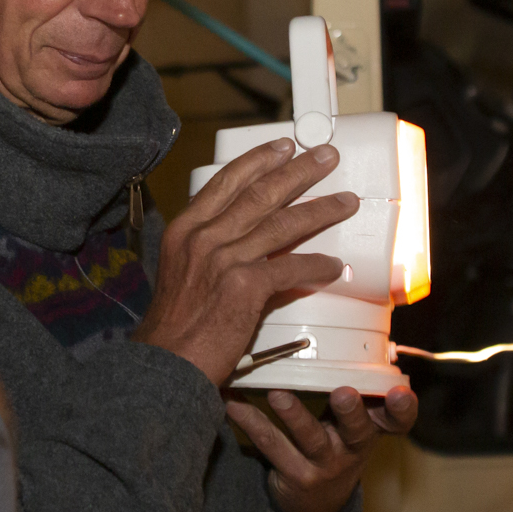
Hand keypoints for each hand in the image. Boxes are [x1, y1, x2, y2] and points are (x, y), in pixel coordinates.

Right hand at [132, 139, 355, 385]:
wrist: (167, 362)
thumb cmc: (175, 327)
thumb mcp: (182, 272)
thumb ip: (210, 250)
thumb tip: (246, 242)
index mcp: (185, 230)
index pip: (226, 182)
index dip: (258, 161)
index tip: (282, 149)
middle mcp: (203, 237)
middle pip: (260, 193)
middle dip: (299, 171)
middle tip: (325, 157)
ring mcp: (225, 259)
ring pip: (284, 224)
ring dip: (321, 210)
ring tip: (345, 202)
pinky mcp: (245, 286)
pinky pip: (292, 267)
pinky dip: (317, 266)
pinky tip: (333, 265)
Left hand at [227, 386, 417, 511]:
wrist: (317, 501)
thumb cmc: (336, 440)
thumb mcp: (353, 419)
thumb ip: (355, 385)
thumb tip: (343, 328)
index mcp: (373, 428)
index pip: (398, 420)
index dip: (404, 408)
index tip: (401, 392)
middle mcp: (353, 447)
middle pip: (358, 430)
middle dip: (351, 411)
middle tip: (343, 393)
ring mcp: (325, 464)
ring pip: (311, 439)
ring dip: (294, 415)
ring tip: (278, 395)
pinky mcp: (296, 475)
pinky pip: (272, 446)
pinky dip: (251, 421)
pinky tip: (233, 403)